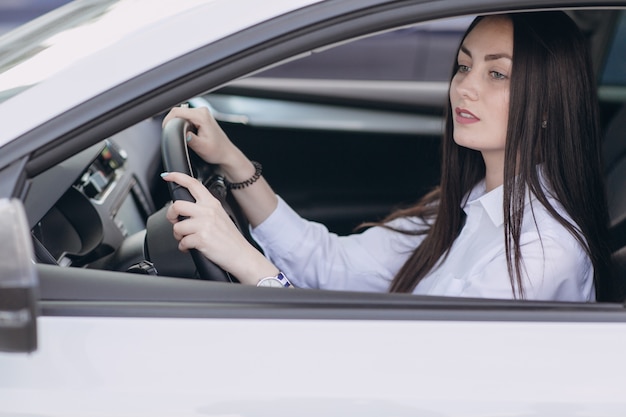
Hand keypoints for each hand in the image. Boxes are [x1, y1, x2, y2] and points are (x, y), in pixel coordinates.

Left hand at [161, 171, 278, 283]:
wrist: (241, 254)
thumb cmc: (230, 238)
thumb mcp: (220, 216)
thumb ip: (204, 209)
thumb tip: (185, 210)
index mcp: (212, 203)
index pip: (193, 184)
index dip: (177, 177)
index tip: (168, 177)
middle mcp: (207, 211)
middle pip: (177, 205)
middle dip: (171, 215)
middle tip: (175, 222)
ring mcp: (204, 225)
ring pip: (177, 227)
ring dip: (179, 236)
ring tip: (187, 239)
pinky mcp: (201, 239)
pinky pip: (182, 242)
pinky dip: (184, 247)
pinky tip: (191, 248)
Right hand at [162, 106, 234, 164]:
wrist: (226, 153)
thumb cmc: (217, 151)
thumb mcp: (202, 147)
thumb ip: (191, 139)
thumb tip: (183, 134)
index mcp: (202, 116)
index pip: (177, 111)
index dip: (168, 120)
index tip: (166, 130)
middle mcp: (202, 111)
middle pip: (178, 111)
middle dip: (172, 123)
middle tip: (172, 135)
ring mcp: (202, 113)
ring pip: (181, 114)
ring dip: (177, 124)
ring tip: (180, 135)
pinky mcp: (201, 117)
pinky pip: (186, 117)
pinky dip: (182, 124)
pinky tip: (185, 133)